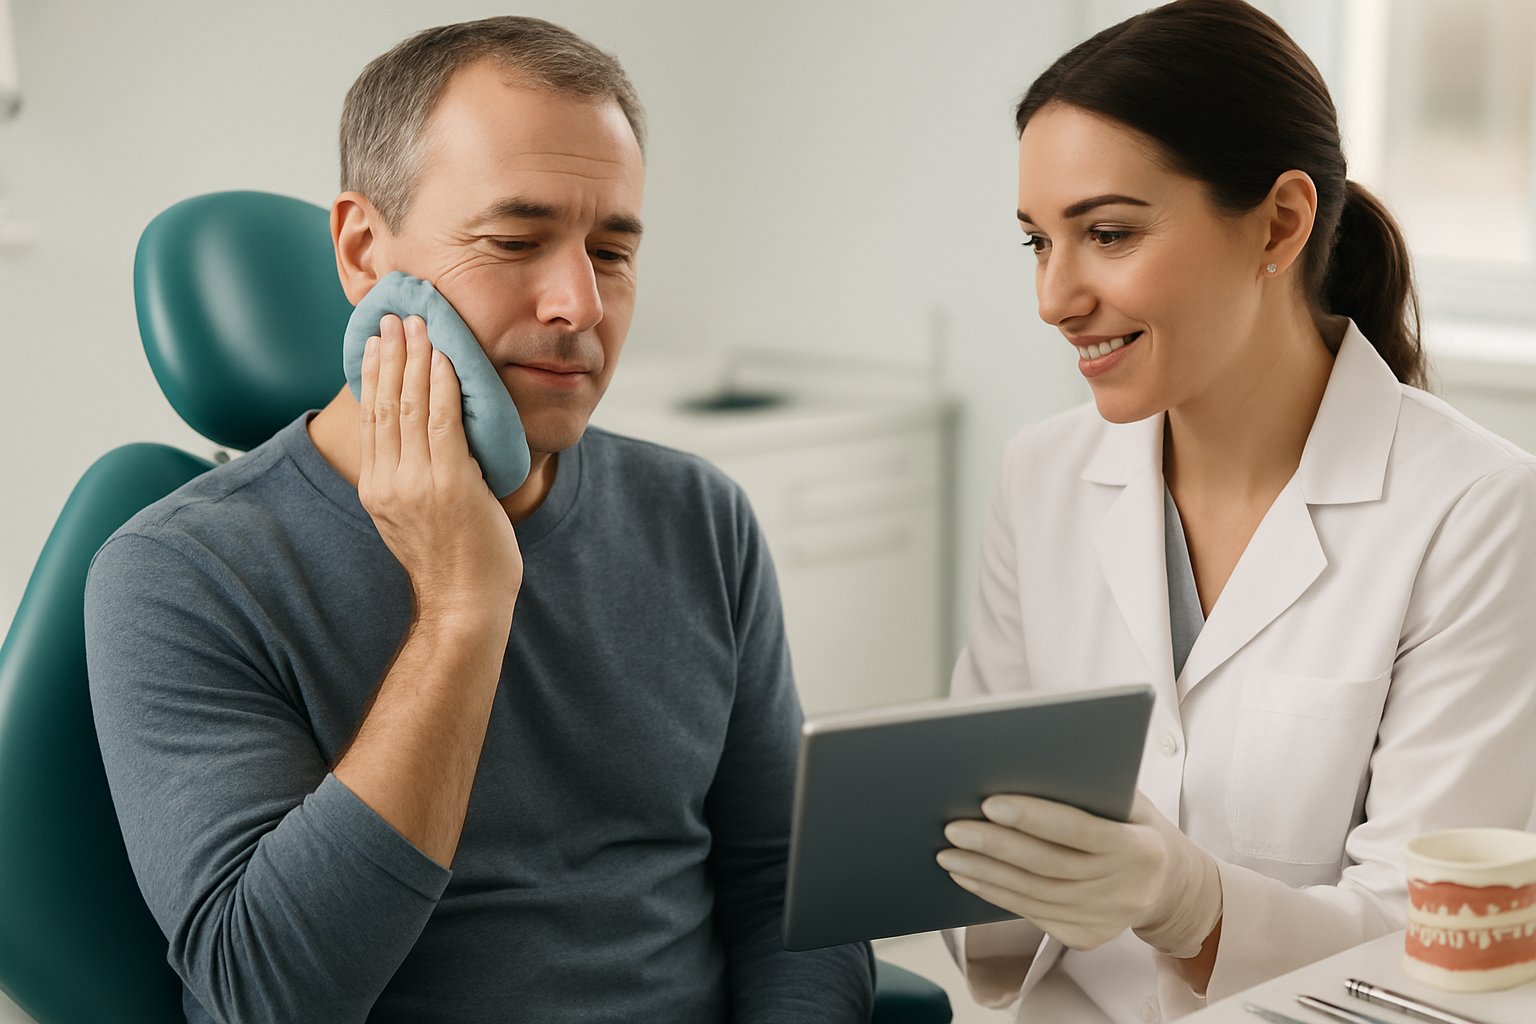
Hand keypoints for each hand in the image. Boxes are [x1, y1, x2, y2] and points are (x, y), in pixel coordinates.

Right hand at [358, 314, 521, 624]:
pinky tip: (444, 359)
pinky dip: (442, 386)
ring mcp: (418, 482)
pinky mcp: (451, 483)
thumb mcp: (413, 519)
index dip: (372, 377)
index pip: (370, 421)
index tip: (375, 344)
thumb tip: (417, 446)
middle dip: (390, 356)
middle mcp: (389, 482)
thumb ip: (408, 482)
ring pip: (410, 406)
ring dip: (415, 359)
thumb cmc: (452, 563)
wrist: (465, 603)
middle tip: (393, 319)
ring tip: (418, 326)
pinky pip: (443, 421)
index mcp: (376, 490)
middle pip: (384, 405)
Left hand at [936, 791, 1221, 956]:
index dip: (1034, 817)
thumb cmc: (1135, 826)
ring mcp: (1105, 920)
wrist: (1169, 886)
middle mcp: (1125, 890)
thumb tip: (1019, 767)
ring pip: (1033, 895)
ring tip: (949, 854)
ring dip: (984, 875)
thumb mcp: (1128, 802)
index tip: (989, 802)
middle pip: (1048, 867)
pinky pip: (1031, 914)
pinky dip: (995, 894)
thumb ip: (1088, 790)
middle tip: (953, 828)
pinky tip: (969, 877)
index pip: (1080, 831)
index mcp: (1140, 849)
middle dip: (994, 846)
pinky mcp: (1085, 938)